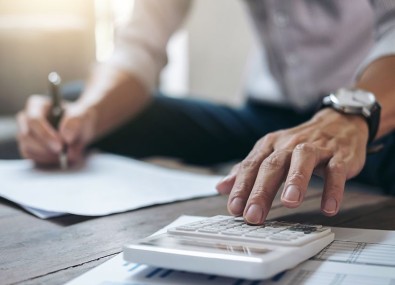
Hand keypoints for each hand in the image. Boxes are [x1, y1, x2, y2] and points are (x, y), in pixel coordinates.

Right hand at [17, 95, 96, 166]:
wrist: (81, 129)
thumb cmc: (80, 118)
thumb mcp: (83, 115)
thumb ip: (75, 121)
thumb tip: (65, 136)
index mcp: (37, 105)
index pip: (33, 120)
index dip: (45, 135)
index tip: (61, 146)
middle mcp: (26, 118)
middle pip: (27, 135)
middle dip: (46, 148)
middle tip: (64, 154)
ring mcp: (25, 133)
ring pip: (27, 147)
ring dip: (46, 155)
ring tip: (65, 156)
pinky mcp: (28, 146)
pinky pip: (30, 156)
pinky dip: (45, 160)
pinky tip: (58, 158)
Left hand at [216, 108, 368, 223]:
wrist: (338, 123)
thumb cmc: (299, 143)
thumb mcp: (270, 152)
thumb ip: (247, 170)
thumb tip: (222, 187)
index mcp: (270, 145)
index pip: (251, 166)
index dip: (241, 187)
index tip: (234, 208)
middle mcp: (289, 145)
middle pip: (272, 165)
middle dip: (261, 191)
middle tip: (253, 214)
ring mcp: (316, 148)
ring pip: (302, 161)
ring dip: (295, 181)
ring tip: (289, 203)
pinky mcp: (339, 155)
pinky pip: (336, 171)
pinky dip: (333, 189)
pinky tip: (328, 207)